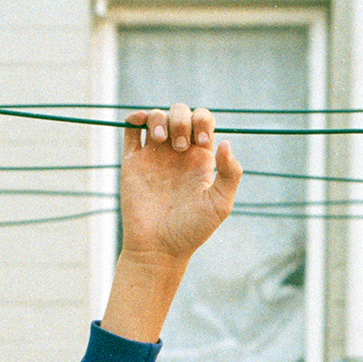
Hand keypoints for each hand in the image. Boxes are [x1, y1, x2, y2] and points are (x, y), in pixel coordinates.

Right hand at [118, 103, 242, 264]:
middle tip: (179, 147)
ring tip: (162, 140)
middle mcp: (177, 153)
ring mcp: (154, 156)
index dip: (203, 121)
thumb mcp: (220, 204)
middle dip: (181, 119)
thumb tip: (224, 142)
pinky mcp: (133, 162)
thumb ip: (230, 173)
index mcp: (199, 158)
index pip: (203, 121)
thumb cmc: (191, 231)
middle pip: (180, 113)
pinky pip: (131, 130)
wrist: (158, 249)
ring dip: (160, 118)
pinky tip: (140, 123)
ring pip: (156, 117)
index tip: (201, 142)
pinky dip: (135, 118)